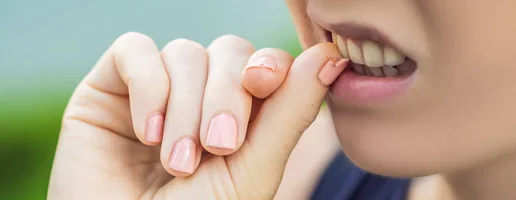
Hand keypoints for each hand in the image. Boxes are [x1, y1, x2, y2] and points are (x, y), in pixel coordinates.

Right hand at [47, 32, 347, 199]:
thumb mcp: (251, 170)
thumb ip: (290, 112)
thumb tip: (329, 56)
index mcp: (242, 117)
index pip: (267, 65)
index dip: (271, 66)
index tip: (264, 85)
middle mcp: (201, 99)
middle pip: (230, 51)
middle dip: (227, 96)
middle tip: (220, 147)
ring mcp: (157, 92)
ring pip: (185, 53)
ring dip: (186, 107)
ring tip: (178, 164)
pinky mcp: (109, 89)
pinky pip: (134, 50)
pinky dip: (147, 87)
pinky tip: (145, 135)